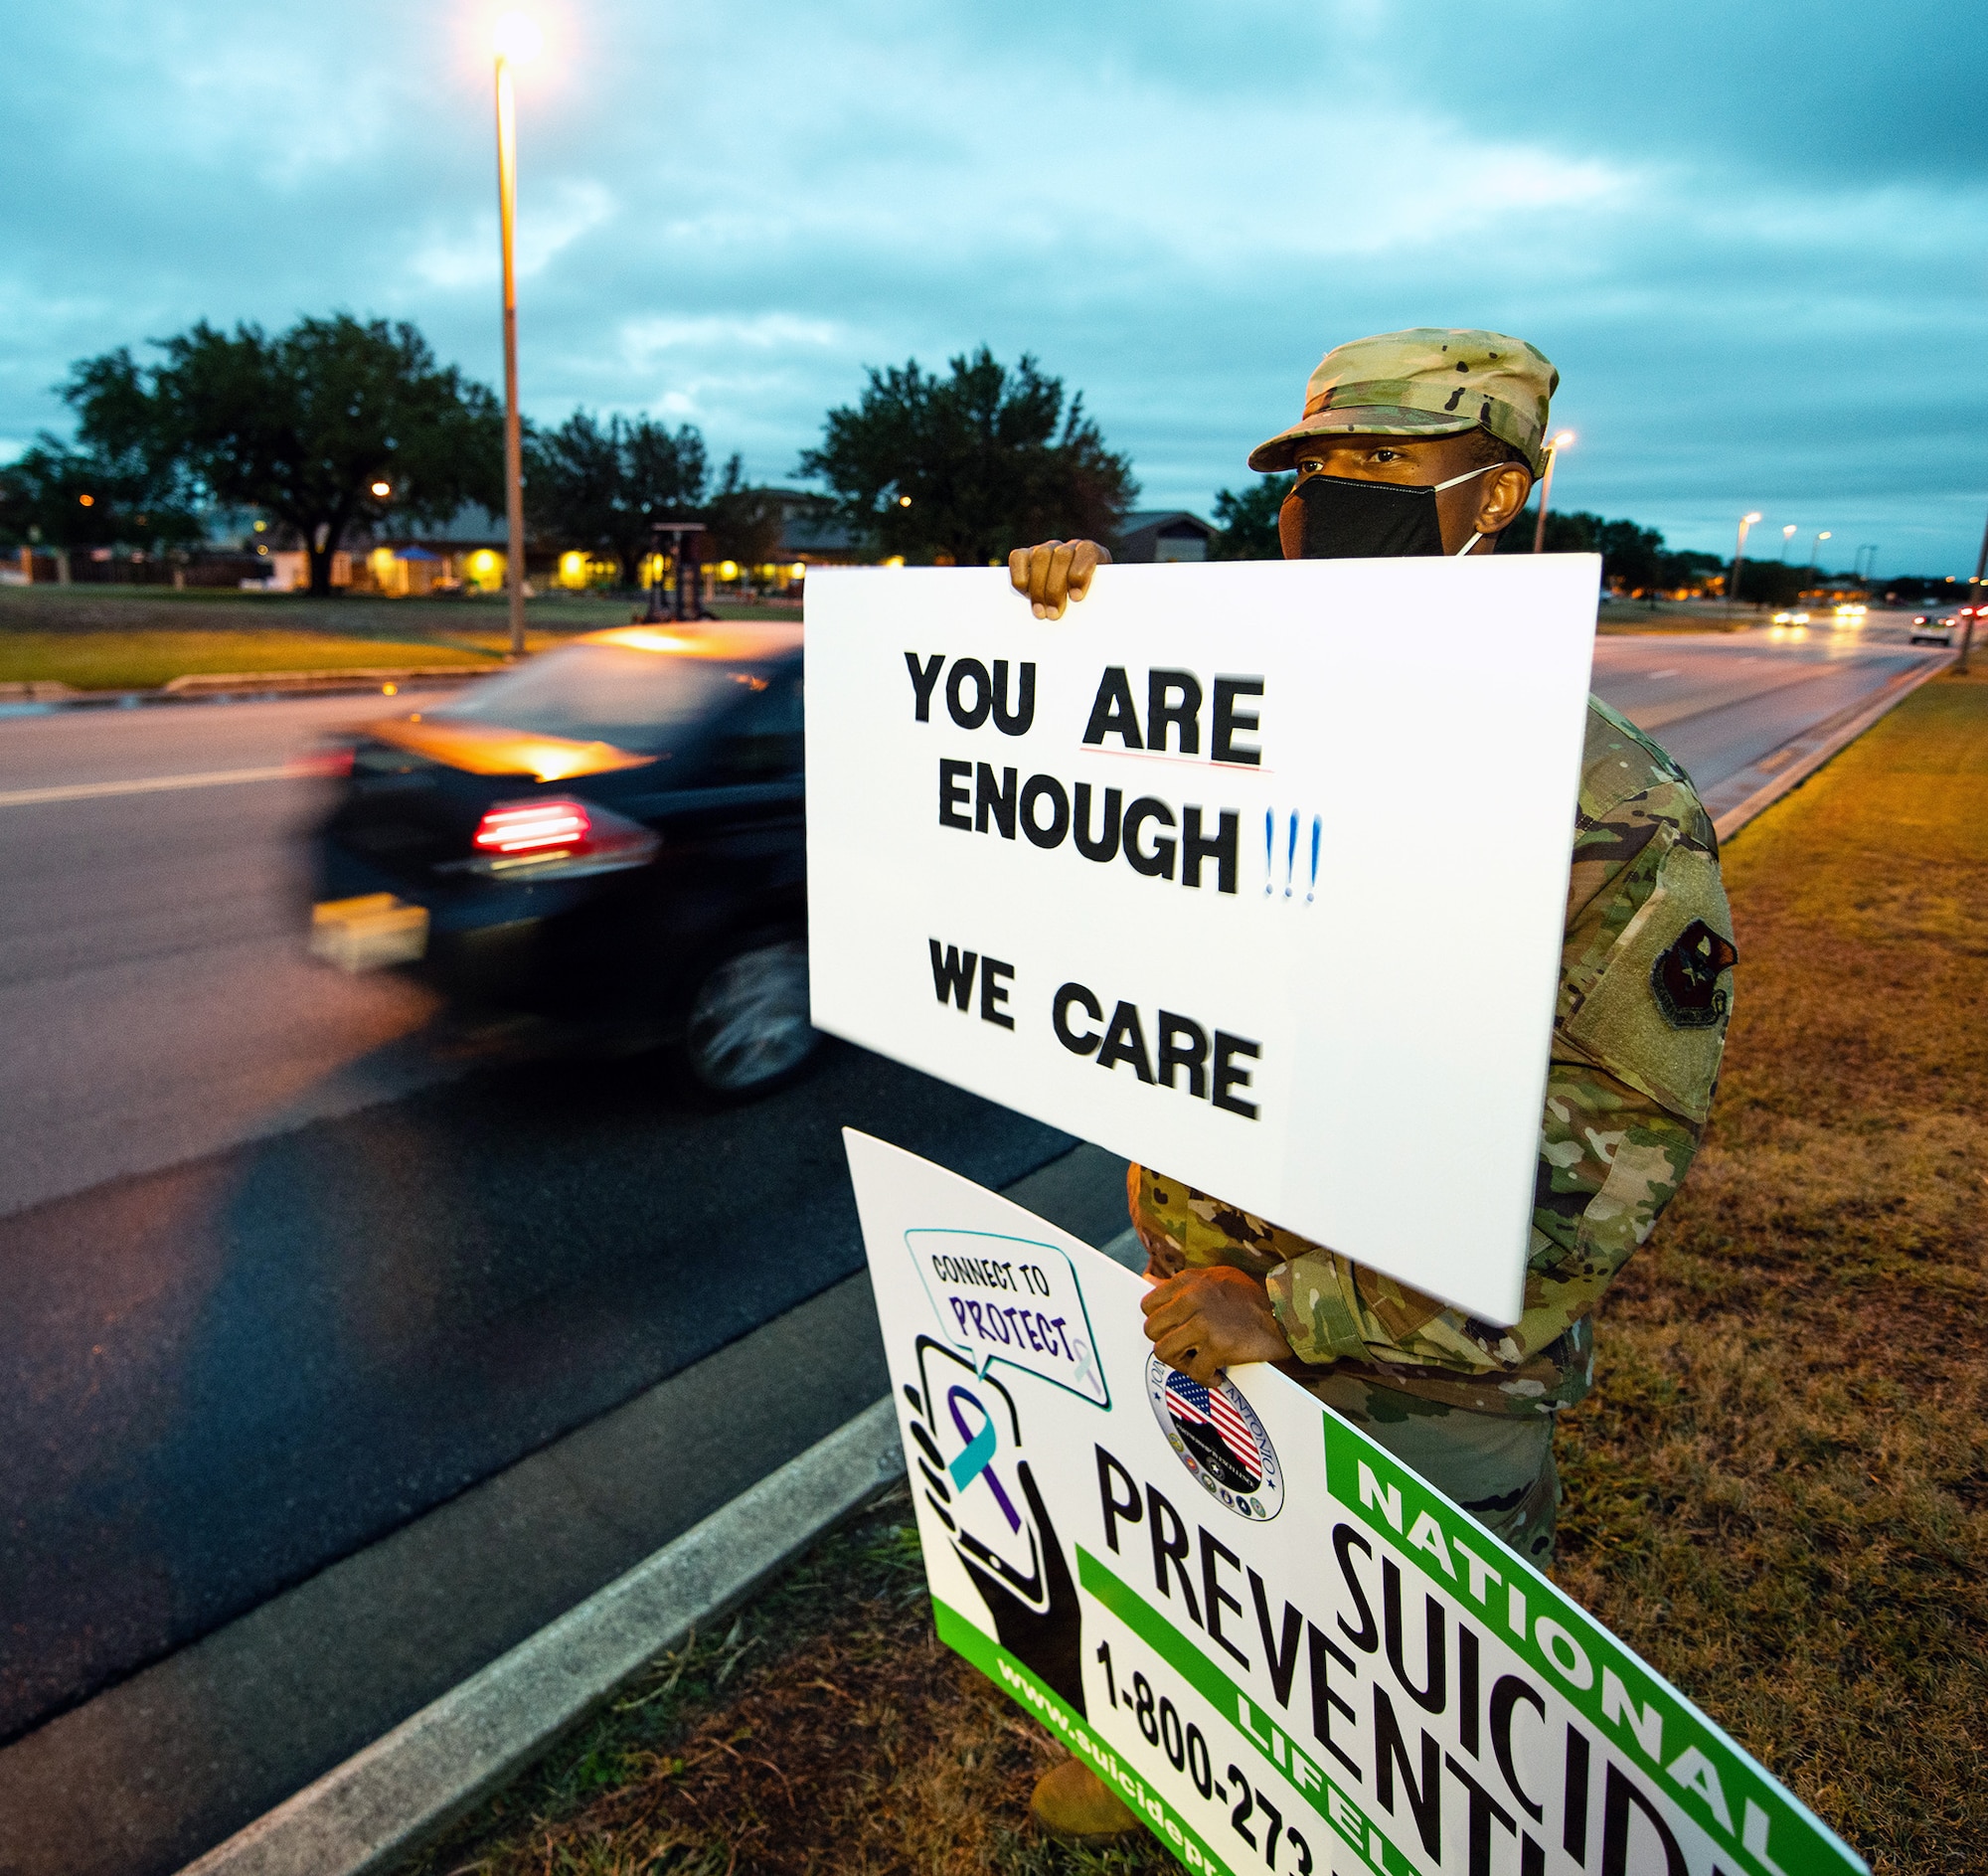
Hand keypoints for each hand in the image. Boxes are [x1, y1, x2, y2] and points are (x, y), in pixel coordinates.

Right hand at [1008, 539, 1109, 618]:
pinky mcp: (1026, 555)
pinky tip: (1025, 594)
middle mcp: (1068, 547)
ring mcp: (1046, 549)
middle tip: (1053, 614)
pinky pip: (1018, 557)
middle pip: (1061, 557)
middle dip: (1056, 588)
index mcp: (1091, 552)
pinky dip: (1019, 575)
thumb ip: (1092, 601)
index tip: (1076, 597)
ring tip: (1040, 612)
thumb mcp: (1094, 601)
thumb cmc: (1085, 603)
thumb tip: (1081, 610)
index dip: (1080, 574)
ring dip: (1038, 587)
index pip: (1087, 552)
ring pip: (1040, 556)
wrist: (1066, 599)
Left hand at [1140, 1266, 1292, 1384]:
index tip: (1172, 1331)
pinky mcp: (1218, 1345)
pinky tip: (1217, 1374)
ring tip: (1197, 1363)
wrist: (1285, 1312)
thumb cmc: (1252, 1298)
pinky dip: (1206, 1378)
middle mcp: (1192, 1298)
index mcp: (1189, 1281)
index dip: (1159, 1323)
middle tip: (1185, 1351)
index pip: (1148, 1305)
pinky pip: (1194, 1372)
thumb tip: (1149, 1283)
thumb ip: (1183, 1285)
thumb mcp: (1214, 1278)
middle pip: (1152, 1330)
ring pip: (1164, 1352)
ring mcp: (1204, 1322)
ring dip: (1181, 1364)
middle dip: (1167, 1344)